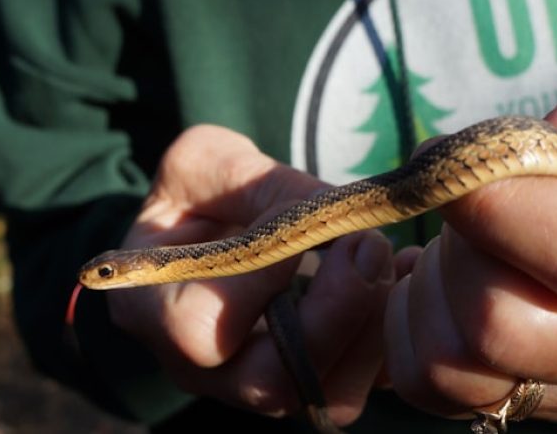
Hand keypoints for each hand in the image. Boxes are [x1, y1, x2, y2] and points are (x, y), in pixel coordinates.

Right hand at [106, 125, 396, 424]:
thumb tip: (330, 213)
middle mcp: (203, 368)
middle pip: (270, 382)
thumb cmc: (202, 191)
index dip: (256, 286)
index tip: (296, 234)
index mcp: (153, 309)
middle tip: (369, 244)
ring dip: (371, 328)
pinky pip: (362, 383)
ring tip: (390, 259)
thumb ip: (260, 184)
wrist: (223, 223)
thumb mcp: (209, 161)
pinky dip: (391, 335)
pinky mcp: (312, 382)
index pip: (197, 330)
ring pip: (325, 394)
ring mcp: (258, 384)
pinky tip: (403, 276)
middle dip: (334, 314)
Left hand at [383, 30, 556, 422]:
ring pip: (463, 368)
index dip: (503, 212)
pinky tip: (449, 283)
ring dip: (432, 292)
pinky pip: (444, 390)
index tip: (459, 167)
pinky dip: (421, 330)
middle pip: (511, 326)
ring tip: (462, 240)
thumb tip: (512, 176)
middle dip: (459, 249)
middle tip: (466, 198)